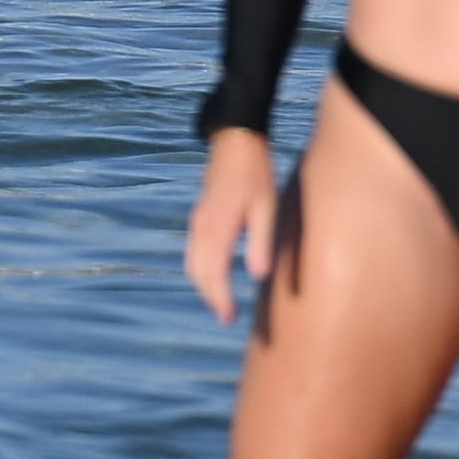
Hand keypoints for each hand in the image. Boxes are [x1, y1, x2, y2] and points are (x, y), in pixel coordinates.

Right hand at [182, 129, 271, 322]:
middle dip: (211, 297)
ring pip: (192, 263)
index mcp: (217, 227)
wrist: (234, 140)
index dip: (220, 299)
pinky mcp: (199, 217)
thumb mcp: (266, 206)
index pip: (214, 274)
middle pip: (198, 273)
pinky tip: (216, 276)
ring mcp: (196, 221)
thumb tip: (258, 277)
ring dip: (204, 286)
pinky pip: (193, 252)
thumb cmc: (255, 173)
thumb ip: (261, 241)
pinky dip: (201, 270)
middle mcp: (201, 227)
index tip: (230, 318)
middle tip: (228, 318)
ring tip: (222, 302)